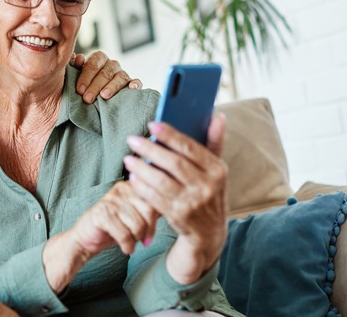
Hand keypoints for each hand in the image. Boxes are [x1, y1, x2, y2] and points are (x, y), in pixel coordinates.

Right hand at [42, 181, 157, 292]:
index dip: (156, 219)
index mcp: (131, 186)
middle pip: (148, 211)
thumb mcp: (136, 214)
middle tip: (143, 241)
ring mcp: (109, 201)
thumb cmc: (115, 226)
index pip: (155, 199)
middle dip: (148, 230)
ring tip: (131, 243)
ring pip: (137, 225)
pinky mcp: (101, 214)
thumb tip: (176, 207)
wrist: (86, 237)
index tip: (150, 233)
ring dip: (136, 240)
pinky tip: (125, 248)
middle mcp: (120, 189)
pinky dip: (127, 246)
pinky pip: (124, 234)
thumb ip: (152, 208)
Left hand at [70, 51, 141, 103]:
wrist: (95, 96)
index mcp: (98, 58)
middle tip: (87, 98)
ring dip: (112, 86)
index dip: (85, 76)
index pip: (93, 63)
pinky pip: (137, 82)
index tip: (79, 90)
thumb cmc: (84, 84)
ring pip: (120, 77)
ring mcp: (123, 73)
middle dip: (95, 86)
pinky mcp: (132, 83)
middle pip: (105, 72)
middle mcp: (112, 64)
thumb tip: (78, 58)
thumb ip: (75, 66)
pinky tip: (132, 89)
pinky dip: (135, 84)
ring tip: (104, 96)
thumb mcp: (76, 74)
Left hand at [122, 114, 228, 284]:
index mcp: (217, 169)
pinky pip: (155, 197)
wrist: (209, 231)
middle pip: (173, 163)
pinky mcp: (179, 216)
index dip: (170, 135)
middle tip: (132, 139)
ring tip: (128, 158)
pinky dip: (142, 186)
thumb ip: (214, 142)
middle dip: (150, 149)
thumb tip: (217, 116)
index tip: (152, 124)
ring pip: (161, 181)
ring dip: (141, 168)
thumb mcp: (215, 169)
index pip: (191, 148)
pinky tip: (133, 177)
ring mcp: (193, 202)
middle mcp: (208, 186)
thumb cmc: (208, 190)